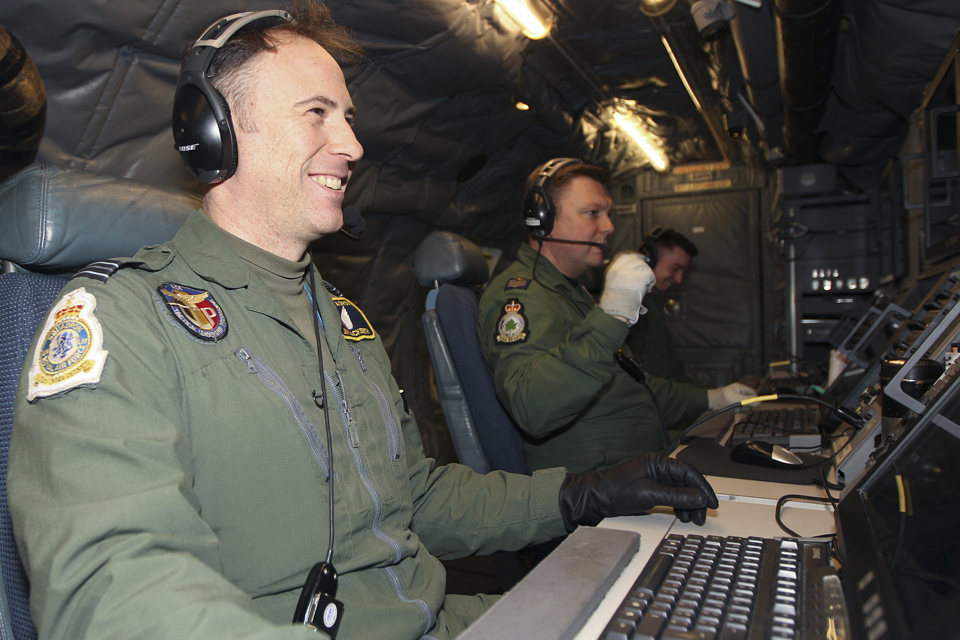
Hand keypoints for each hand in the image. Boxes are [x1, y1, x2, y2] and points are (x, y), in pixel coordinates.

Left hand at [558, 453, 718, 530]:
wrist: (595, 499)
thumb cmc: (616, 491)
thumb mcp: (650, 494)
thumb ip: (676, 496)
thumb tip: (700, 498)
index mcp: (658, 462)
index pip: (689, 471)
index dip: (703, 487)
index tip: (711, 502)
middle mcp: (658, 468)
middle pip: (686, 482)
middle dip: (697, 499)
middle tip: (702, 515)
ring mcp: (655, 479)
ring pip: (681, 491)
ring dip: (689, 505)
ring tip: (692, 519)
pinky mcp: (651, 490)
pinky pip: (672, 497)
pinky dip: (679, 506)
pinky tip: (682, 515)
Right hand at [599, 252, 656, 325]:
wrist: (617, 309)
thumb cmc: (614, 301)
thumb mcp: (611, 282)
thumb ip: (620, 273)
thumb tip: (632, 267)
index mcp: (613, 267)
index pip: (624, 254)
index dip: (633, 255)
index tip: (639, 257)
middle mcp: (622, 266)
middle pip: (636, 259)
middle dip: (642, 266)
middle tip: (643, 276)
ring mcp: (633, 269)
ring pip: (645, 268)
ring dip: (646, 277)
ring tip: (642, 287)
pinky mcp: (643, 274)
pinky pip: (651, 276)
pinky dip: (651, 284)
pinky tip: (646, 290)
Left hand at [707, 382, 756, 409]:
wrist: (713, 402)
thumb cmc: (725, 398)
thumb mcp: (738, 399)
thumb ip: (749, 401)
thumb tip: (760, 402)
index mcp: (741, 388)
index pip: (753, 393)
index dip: (754, 398)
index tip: (753, 404)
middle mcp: (740, 392)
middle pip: (750, 400)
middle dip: (747, 405)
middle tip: (742, 406)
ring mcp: (737, 398)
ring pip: (745, 405)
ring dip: (742, 408)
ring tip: (736, 408)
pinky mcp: (734, 404)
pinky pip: (740, 408)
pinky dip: (738, 410)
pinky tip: (734, 410)